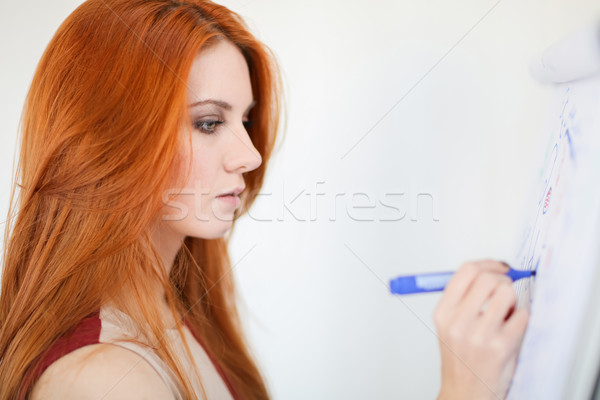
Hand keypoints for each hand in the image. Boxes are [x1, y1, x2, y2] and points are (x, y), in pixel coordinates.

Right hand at [433, 260, 528, 399]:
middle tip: (506, 285)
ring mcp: (480, 335)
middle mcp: (458, 322)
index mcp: (443, 313)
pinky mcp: (501, 347)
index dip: (487, 263)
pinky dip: (522, 317)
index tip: (498, 266)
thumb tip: (489, 270)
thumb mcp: (448, 324)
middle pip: (487, 278)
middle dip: (502, 278)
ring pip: (507, 293)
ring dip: (512, 297)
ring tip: (507, 310)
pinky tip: (512, 327)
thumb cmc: (461, 358)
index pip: (465, 272)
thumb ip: (462, 297)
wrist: (466, 391)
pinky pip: (522, 315)